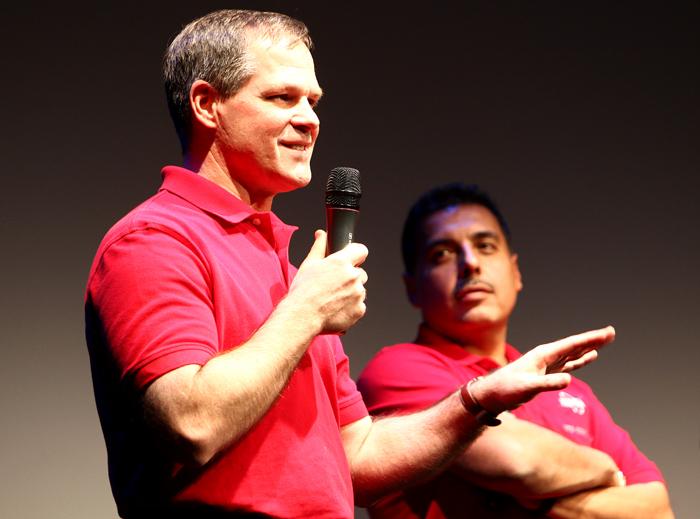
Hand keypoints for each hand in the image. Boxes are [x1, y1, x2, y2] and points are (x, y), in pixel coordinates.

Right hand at [286, 230, 367, 333]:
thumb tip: (321, 234)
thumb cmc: (303, 291)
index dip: (357, 254)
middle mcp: (353, 277)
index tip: (353, 259)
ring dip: (351, 293)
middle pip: (361, 273)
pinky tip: (336, 309)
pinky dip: (351, 308)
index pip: (361, 250)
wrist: (302, 316)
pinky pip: (359, 306)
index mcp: (341, 262)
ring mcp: (358, 294)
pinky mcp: (359, 310)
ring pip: (359, 291)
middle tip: (334, 285)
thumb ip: (319, 246)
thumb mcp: (309, 264)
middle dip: (351, 278)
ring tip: (332, 299)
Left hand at [471, 326, 614, 413]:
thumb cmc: (505, 389)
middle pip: (574, 345)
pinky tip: (588, 357)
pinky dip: (579, 360)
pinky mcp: (545, 374)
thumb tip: (569, 380)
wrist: (491, 395)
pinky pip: (567, 365)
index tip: (607, 332)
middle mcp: (546, 356)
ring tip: (603, 342)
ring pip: (572, 354)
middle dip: (593, 340)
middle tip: (611, 333)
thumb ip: (547, 383)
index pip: (572, 344)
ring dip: (588, 348)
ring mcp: (546, 364)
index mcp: (543, 355)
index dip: (591, 338)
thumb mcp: (527, 388)